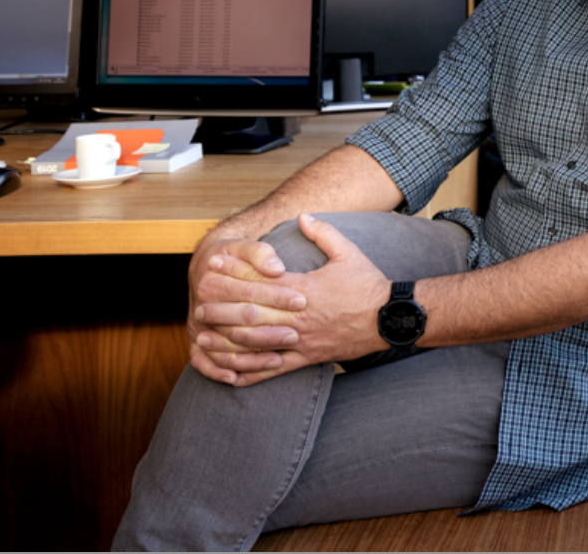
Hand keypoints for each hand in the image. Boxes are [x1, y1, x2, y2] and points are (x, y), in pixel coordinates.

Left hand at [194, 214, 390, 386]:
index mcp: (305, 290)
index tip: (214, 266)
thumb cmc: (368, 285)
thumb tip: (302, 216)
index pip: (261, 282)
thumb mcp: (349, 253)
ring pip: (256, 344)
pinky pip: (273, 369)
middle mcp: (298, 317)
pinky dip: (250, 371)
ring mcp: (300, 341)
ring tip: (203, 335)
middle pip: (252, 313)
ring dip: (226, 341)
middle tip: (197, 303)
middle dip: (221, 308)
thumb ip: (323, 233)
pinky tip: (229, 371)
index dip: (234, 274)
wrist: (390, 319)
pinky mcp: (306, 358)